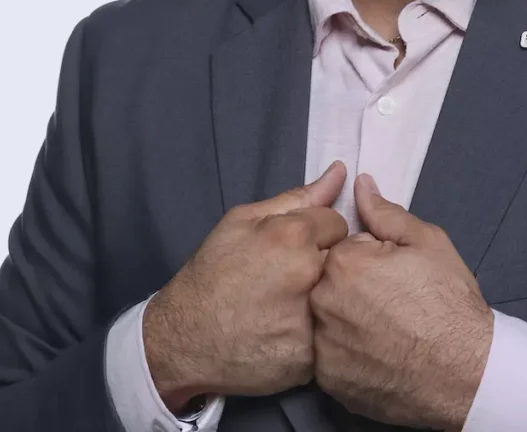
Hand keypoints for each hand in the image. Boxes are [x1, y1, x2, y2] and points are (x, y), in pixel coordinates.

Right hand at [142, 161, 348, 410]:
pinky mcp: (308, 357)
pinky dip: (313, 334)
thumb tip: (340, 170)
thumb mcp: (243, 220)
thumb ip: (297, 197)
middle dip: (323, 265)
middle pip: (343, 260)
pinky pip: (328, 337)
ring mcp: (310, 319)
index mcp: (294, 235)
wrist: (183, 338)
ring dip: (323, 299)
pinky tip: (286, 332)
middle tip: (291, 279)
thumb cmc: (213, 272)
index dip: (317, 234)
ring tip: (289, 305)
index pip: (337, 224)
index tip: (295, 249)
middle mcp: (308, 274)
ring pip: (338, 299)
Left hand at [311, 174, 493, 429]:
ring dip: (349, 321)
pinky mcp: (330, 383)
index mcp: (342, 263)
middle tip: (392, 302)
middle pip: (330, 283)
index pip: (343, 248)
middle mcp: (322, 304)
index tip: (394, 275)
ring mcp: (323, 347)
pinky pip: (331, 357)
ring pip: (328, 321)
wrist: (466, 372)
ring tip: (387, 331)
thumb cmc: (449, 302)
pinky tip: (379, 356)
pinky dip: (349, 355)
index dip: (371, 259)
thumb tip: (360, 185)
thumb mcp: (426, 242)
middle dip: (355, 287)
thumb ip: (385, 212)